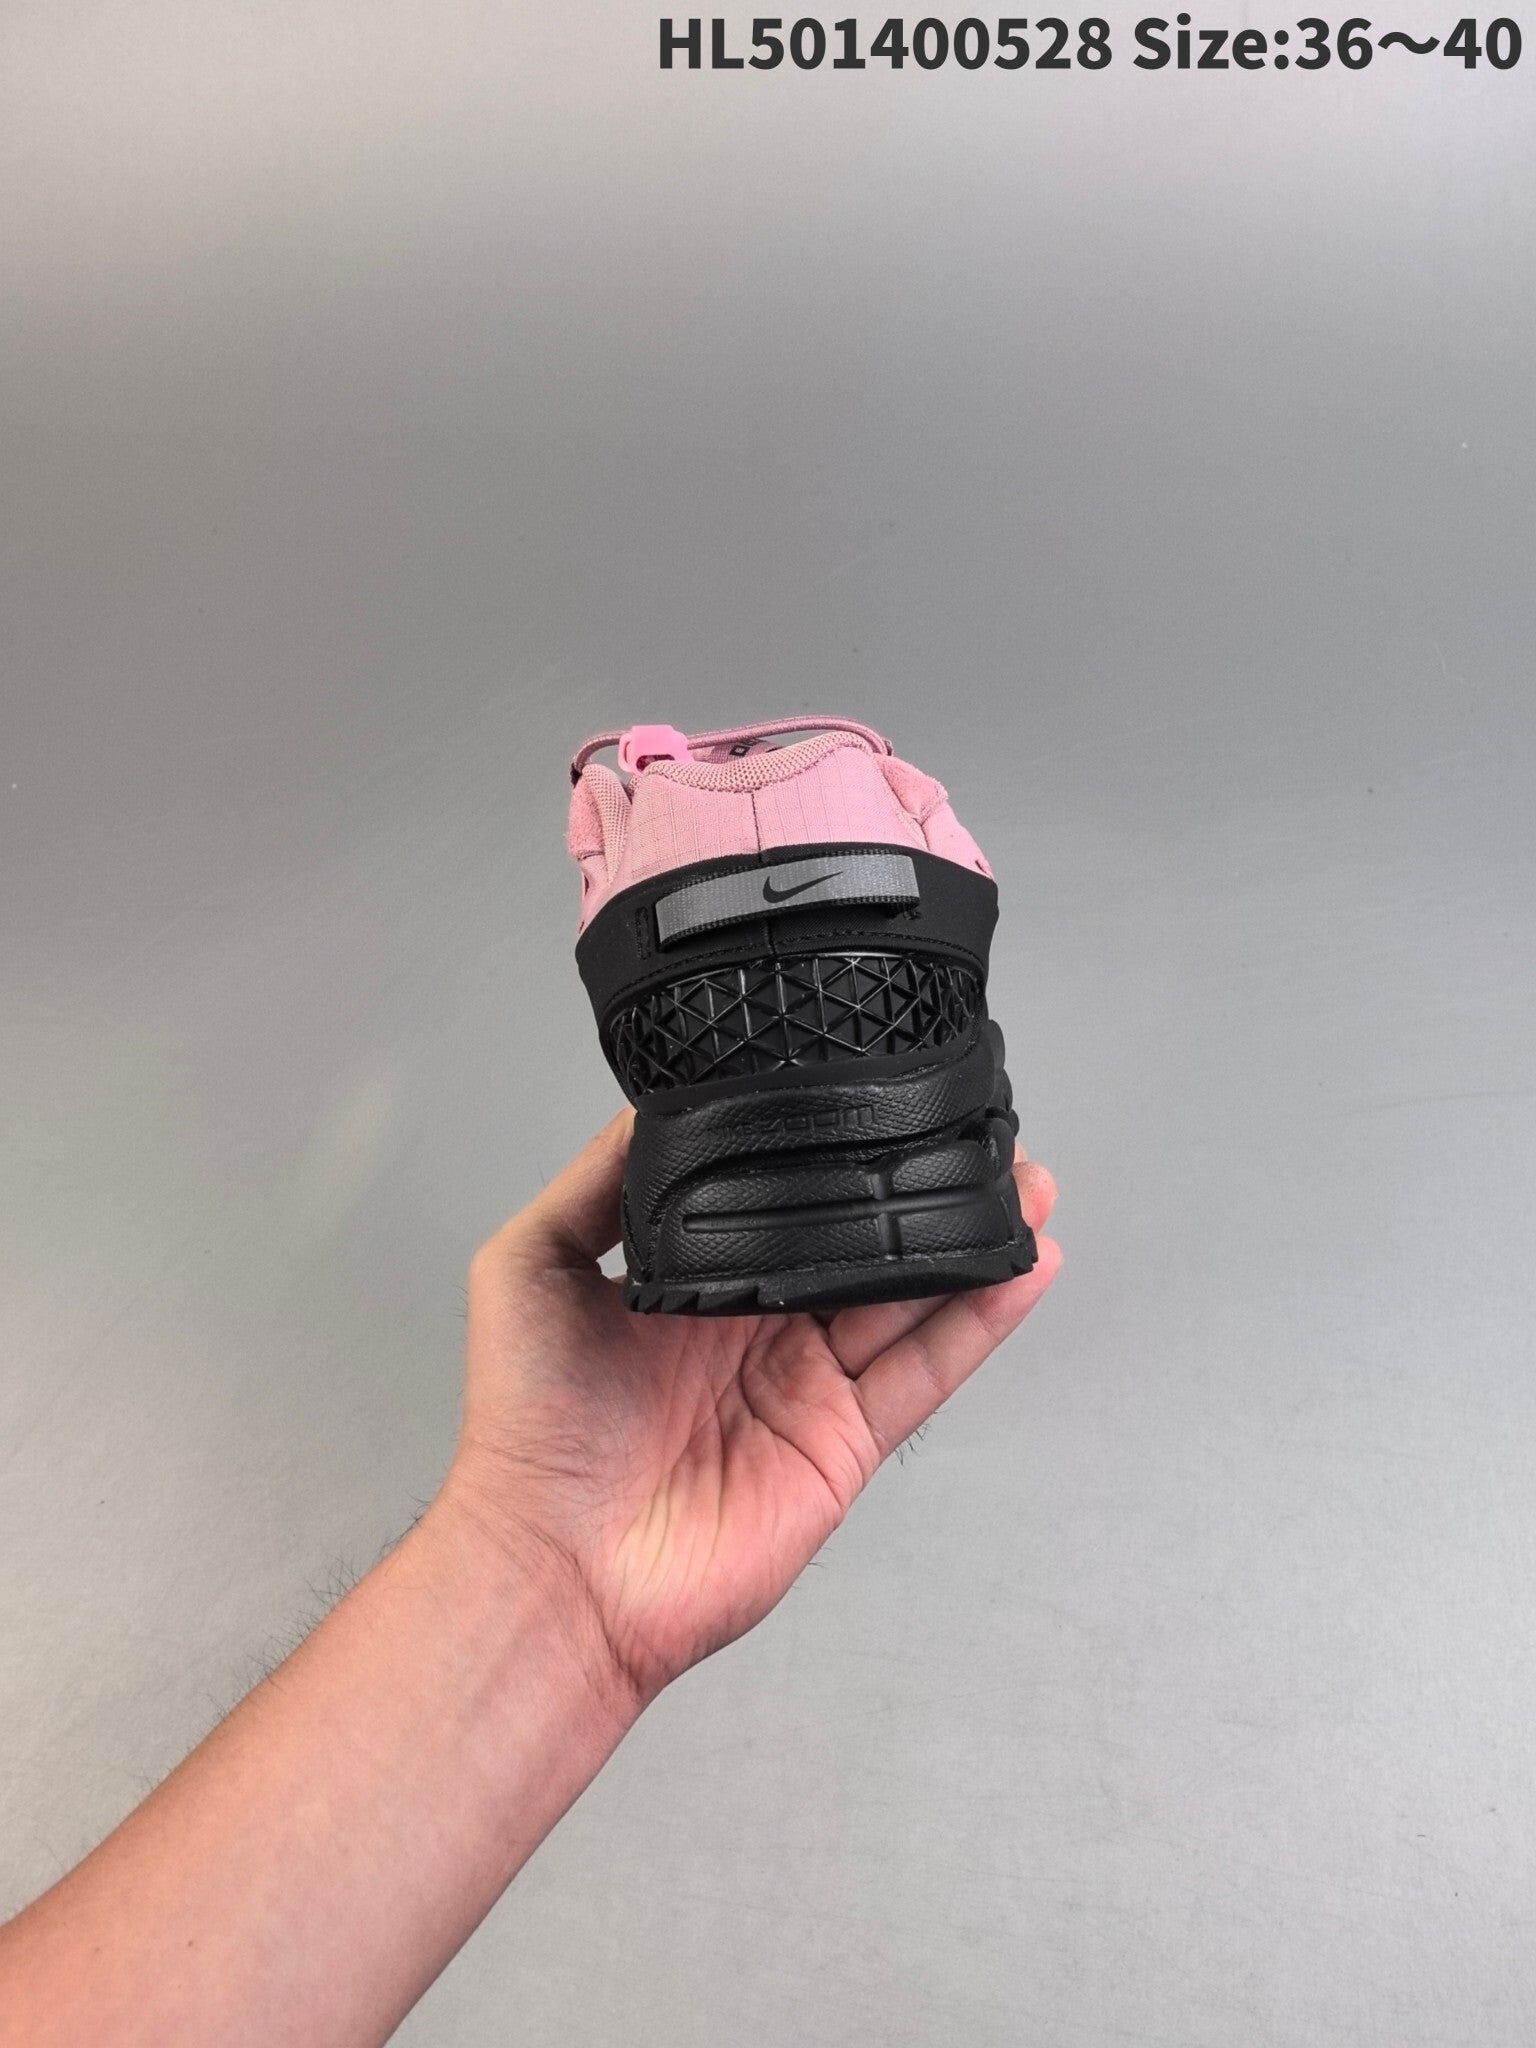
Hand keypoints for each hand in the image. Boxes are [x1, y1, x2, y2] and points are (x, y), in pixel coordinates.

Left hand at [445, 1112, 1059, 1706]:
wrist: (556, 1566)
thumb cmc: (527, 1426)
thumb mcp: (531, 1268)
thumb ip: (596, 1185)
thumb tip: (651, 1104)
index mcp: (694, 1281)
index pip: (780, 1202)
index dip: (832, 1155)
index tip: (878, 1097)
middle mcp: (760, 1326)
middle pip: (860, 1243)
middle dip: (919, 1189)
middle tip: (981, 1134)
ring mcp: (807, 1385)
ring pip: (910, 1296)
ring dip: (970, 1240)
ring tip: (1028, 1184)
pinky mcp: (843, 1442)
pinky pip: (925, 1370)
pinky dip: (980, 1320)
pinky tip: (1024, 1267)